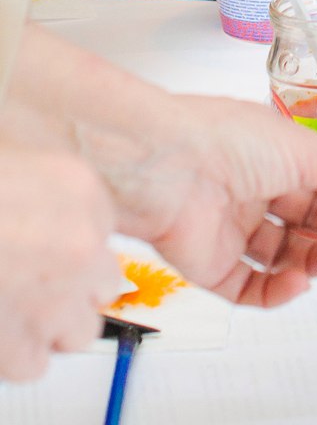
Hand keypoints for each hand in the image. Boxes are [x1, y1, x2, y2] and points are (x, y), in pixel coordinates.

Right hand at [0, 144, 120, 379]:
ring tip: (18, 309)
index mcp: (78, 190)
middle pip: (103, 284)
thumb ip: (39, 189)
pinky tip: (0, 334)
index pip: (103, 227)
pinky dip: (18, 355)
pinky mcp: (19, 347)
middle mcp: (79, 246)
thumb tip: (42, 218)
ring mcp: (54, 300)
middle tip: (37, 282)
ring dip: (53, 324)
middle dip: (74, 287)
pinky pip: (36, 364)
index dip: (74, 241)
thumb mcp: (10, 154)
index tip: (54, 247)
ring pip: (79, 330)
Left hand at [83, 92, 316, 310]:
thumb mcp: (311, 155)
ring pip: (286, 254)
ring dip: (315, 262)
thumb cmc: (227, 138)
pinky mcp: (210, 264)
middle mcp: (257, 187)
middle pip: (313, 221)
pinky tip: (296, 282)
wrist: (160, 166)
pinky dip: (277, 290)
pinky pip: (250, 286)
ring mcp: (233, 226)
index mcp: (280, 152)